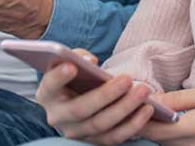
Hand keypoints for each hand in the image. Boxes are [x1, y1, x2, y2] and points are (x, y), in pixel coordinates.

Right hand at [35, 47, 155, 144]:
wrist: (78, 97)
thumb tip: (90, 63)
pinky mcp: (93, 142)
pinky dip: (133, 125)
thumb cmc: (76, 76)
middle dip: (105, 94)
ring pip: (100, 124)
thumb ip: (77, 56)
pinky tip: (148, 109)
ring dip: (124, 108)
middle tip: (127, 79)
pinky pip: (114, 137)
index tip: (71, 66)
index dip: (59, 77)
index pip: (50, 85)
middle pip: (80, 109)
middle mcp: (58, 117)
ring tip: (143, 91)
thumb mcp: (71, 62)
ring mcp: (75, 132)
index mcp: (47, 94)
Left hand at [139, 84, 194, 145]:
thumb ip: (180, 99)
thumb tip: (153, 99)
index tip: (134, 101)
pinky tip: (177, 124)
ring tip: (160, 111)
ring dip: (160, 131)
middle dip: (146, 123)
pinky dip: (173, 138)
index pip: (154, 129)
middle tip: (143, 102)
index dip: (139, 116)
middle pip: (158, 140)